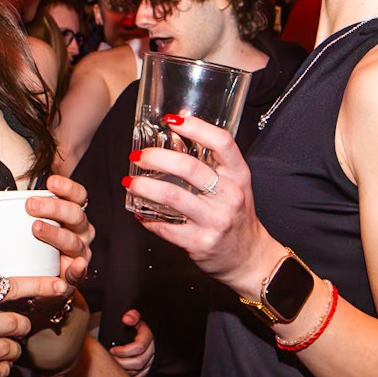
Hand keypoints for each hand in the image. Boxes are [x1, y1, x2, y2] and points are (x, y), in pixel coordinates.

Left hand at [26, 173, 92, 292]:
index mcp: (73, 215)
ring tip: (37, 228)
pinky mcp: (74, 276)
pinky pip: (79, 273)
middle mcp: (81, 231)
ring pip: (73, 241)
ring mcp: (79, 253)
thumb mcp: (30, 222)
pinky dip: (78, 269)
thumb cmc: (34, 243)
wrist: (40, 277)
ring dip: (55, 234)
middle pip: (75, 215)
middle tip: (30, 205)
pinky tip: (75, 264)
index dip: (67, 187)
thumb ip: (23, 208)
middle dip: (54, 208)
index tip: (51, 182)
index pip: (78, 196)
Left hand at [109, 310, 154, 376]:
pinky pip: (138, 376)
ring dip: (123, 369)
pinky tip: (119, 369)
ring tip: (112, 363)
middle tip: (110, 358)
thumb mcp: (134, 318)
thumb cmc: (134, 326)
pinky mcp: (147, 369)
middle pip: (138, 362)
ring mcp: (151, 361)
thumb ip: (131, 316)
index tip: (112, 349)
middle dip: (121, 362)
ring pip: (138, 371)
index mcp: (148, 337)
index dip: (123, 351)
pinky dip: (128, 374)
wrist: (139, 333)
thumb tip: (126, 319)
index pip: (139, 347)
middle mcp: (152, 350)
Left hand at [125, 115, 275, 292]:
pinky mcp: (200, 243)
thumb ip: (209, 162)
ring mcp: (215, 220)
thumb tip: (174, 134)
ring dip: (144, 187)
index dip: (196, 127)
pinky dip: (148, 218)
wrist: (248, 256)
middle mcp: (230, 196)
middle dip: (156, 158)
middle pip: (189, 168)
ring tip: (129, 182)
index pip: (222, 142)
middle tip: (138, 156)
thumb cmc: (236, 213)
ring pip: (172, 196)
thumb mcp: (233, 184)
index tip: (172, 120)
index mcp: (239, 175)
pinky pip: (166, 228)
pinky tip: (139, 211)